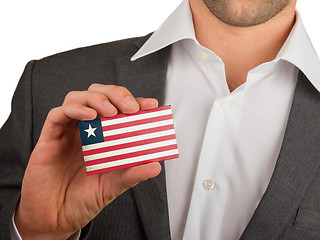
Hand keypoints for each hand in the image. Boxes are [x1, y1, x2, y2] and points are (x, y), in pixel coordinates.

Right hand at [15, 84, 160, 239]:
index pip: (119, 109)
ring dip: (96, 98)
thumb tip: (156, 166)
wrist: (55, 219)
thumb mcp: (113, 186)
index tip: (151, 105)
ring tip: (110, 111)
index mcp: (102, 137)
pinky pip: (57, 114)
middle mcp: (85, 130)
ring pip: (78, 97)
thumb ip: (132, 174)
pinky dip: (74, 109)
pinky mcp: (49, 138)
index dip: (135, 102)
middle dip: (116, 94)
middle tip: (130, 107)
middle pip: (98, 94)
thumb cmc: (82, 199)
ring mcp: (67, 132)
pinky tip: (89, 116)